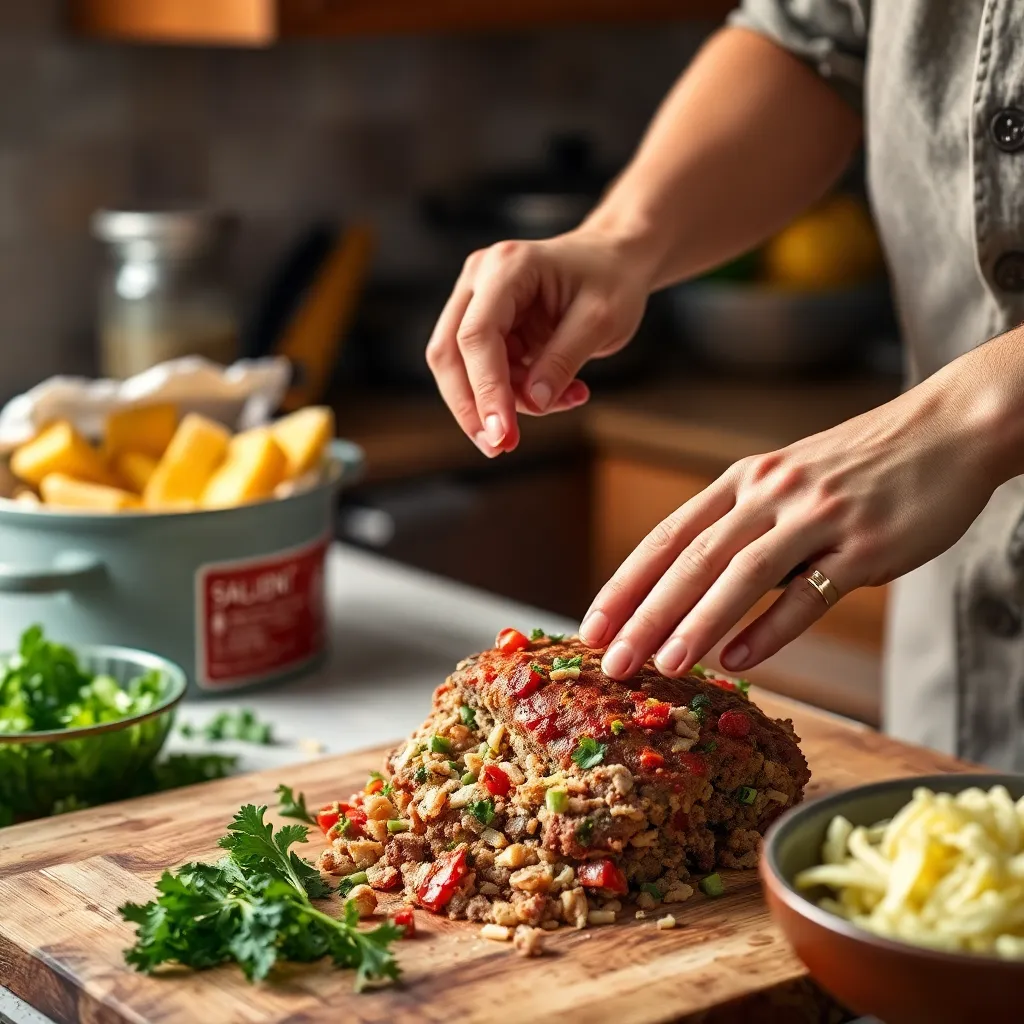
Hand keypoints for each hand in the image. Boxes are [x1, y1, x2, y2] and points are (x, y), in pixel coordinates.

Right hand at [425, 228, 651, 455]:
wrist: (614, 261)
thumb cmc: (612, 280)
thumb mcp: (602, 320)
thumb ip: (564, 360)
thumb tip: (533, 403)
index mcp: (507, 267)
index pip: (476, 335)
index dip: (485, 389)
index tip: (502, 434)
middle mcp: (479, 279)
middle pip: (449, 354)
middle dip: (472, 407)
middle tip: (500, 447)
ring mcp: (476, 301)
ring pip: (462, 369)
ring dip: (504, 402)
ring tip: (568, 400)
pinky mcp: (485, 326)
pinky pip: (487, 372)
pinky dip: (518, 394)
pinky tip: (563, 392)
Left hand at [578, 374, 998, 679]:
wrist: (948, 429)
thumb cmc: (859, 464)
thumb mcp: (786, 480)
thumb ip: (742, 525)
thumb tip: (692, 587)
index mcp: (743, 480)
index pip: (667, 536)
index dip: (625, 583)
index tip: (591, 626)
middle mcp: (770, 494)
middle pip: (692, 559)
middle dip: (645, 614)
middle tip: (610, 661)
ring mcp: (819, 516)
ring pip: (743, 574)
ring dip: (697, 622)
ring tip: (662, 665)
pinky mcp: (867, 543)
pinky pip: (811, 592)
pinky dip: (772, 629)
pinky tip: (740, 660)